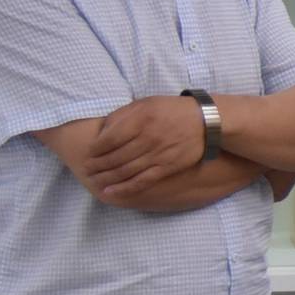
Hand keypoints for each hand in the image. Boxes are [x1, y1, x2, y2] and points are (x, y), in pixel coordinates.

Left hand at [86, 94, 206, 202]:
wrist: (208, 122)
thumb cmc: (172, 110)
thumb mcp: (145, 103)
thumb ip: (123, 115)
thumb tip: (102, 131)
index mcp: (140, 120)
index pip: (108, 139)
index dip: (94, 150)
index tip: (87, 154)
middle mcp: (147, 138)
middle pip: (114, 158)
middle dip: (96, 166)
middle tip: (86, 170)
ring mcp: (157, 155)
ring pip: (124, 171)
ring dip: (105, 178)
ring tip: (94, 181)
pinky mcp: (167, 167)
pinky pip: (142, 181)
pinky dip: (124, 188)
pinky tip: (110, 192)